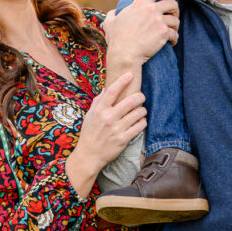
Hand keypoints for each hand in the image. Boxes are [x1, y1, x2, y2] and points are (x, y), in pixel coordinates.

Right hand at [67, 73, 147, 196]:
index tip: (130, 74)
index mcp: (99, 110)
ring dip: (142, 110)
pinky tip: (141, 121)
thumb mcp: (90, 116)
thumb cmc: (89, 134)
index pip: (112, 91)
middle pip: (130, 101)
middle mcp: (108, 118)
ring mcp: (117, 129)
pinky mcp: (124, 139)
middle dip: (139, 96)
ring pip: (138, 113)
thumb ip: (98, 101)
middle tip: (141, 96)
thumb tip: (106, 88)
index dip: (122, 81)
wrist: (89, 155)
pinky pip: (140, 126)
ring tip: (141, 110)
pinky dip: (143, 122)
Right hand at [104, 0, 178, 67]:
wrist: (124, 54)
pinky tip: (171, 43)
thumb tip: (114, 12)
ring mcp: (159, 21)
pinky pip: (175, 34)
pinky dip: (174, 39)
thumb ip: (113, 14)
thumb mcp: (110, 22)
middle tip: (173, 17)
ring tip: (171, 32)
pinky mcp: (164, 33)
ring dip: (175, 26)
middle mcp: (152, 9)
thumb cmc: (117, 39)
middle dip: (175, 10)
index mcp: (140, 2)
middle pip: (172, 4)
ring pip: (176, 20)